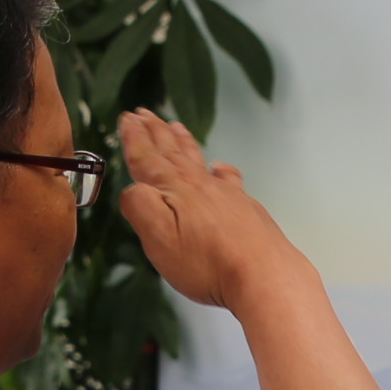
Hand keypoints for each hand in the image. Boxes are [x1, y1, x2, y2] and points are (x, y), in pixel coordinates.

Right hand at [117, 110, 303, 314]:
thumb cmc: (209, 262)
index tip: (127, 119)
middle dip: (155, 131)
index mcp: (175, 188)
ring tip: (175, 127)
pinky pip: (228, 178)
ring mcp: (226, 195)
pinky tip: (220, 168)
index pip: (147, 158)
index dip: (134, 138)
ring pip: (199, 160)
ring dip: (183, 142)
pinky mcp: (245, 209)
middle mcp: (201, 184)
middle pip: (172, 152)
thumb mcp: (158, 237)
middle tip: (144, 114)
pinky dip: (220, 169)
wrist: (263, 275)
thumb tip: (132, 189)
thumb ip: (140, 207)